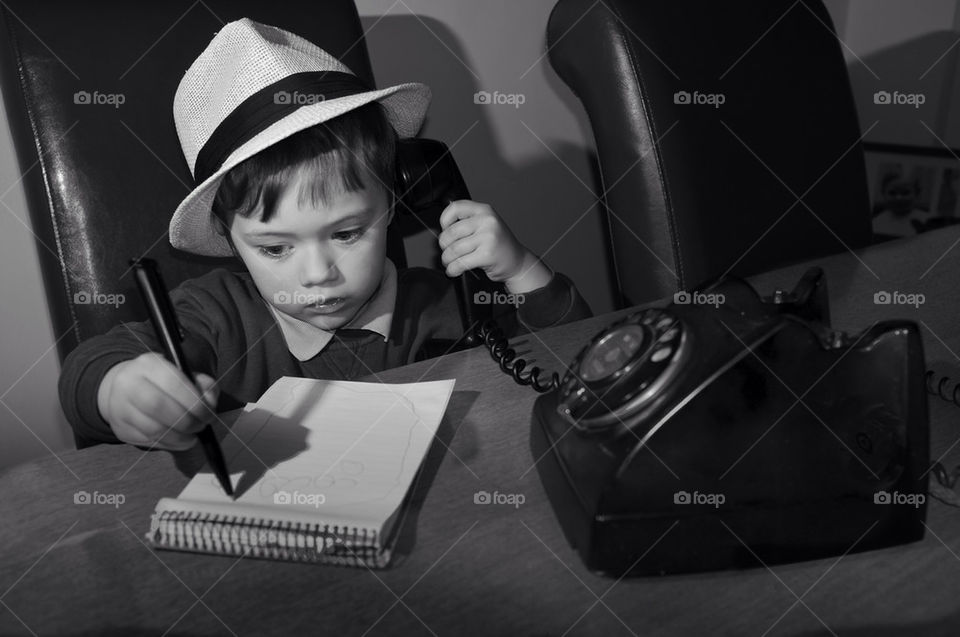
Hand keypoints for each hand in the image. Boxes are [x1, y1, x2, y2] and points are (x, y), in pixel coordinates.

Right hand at [97, 352, 219, 450]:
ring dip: (179, 437)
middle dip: (186, 421)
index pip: (172, 383)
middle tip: (200, 426)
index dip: (194, 403)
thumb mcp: (184, 373)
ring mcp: (120, 407)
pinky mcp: (120, 428)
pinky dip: (169, 444)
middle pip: (158, 406)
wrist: (125, 388)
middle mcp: (128, 383)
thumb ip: (203, 384)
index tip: (208, 414)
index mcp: (148, 364)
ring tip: (192, 435)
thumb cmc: (162, 382)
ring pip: (152, 429)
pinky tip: (179, 440)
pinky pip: (148, 441)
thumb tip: (210, 402)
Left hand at [438, 200, 551, 292]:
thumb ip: (468, 221)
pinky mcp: (486, 254)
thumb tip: (443, 229)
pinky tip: (454, 270)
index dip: (444, 220)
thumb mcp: (486, 225)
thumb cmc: (499, 245)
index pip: (455, 208)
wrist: (518, 262)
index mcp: (484, 210)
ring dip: (447, 260)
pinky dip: (453, 269)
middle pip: (451, 232)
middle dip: (444, 246)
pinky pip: (460, 263)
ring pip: (454, 249)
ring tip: (449, 263)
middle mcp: (487, 221)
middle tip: (447, 252)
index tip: (444, 230)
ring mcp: (488, 237)